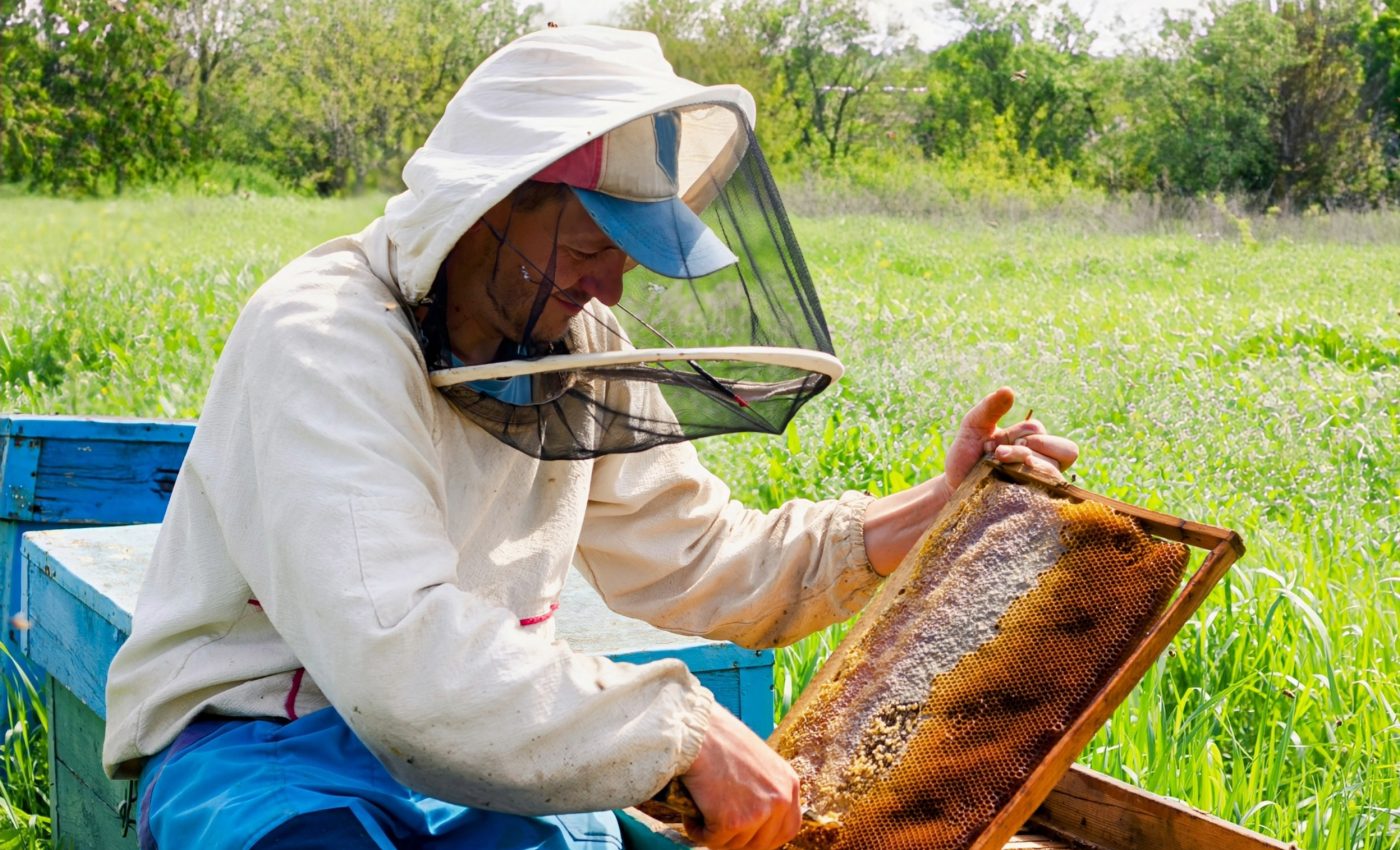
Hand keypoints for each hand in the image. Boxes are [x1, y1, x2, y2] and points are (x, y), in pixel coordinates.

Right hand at [679, 705, 801, 849]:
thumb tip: (756, 821)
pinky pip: (712, 841)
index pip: (789, 828)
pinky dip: (698, 831)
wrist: (697, 732)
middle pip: (762, 843)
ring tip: (702, 810)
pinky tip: (693, 814)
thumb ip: (764, 788)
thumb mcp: (758, 762)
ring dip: (716, 834)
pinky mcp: (733, 821)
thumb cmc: (720, 739)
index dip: (767, 837)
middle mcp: (780, 799)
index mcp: (789, 783)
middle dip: (739, 840)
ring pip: (735, 844)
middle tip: (719, 827)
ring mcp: (758, 812)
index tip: (749, 836)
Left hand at [863, 387, 1079, 574]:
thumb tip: (1009, 390)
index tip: (993, 446)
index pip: (1042, 432)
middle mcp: (1043, 462)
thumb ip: (990, 408)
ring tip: (998, 471)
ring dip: (1024, 468)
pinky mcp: (1036, 503)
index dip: (1022, 436)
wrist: (952, 489)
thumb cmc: (965, 456)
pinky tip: (1005, 488)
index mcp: (1033, 442)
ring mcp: (1041, 483)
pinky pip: (1049, 495)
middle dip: (1032, 450)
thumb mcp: (973, 427)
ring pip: (1055, 472)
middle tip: (1001, 456)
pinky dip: (1028, 488)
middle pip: (1067, 451)